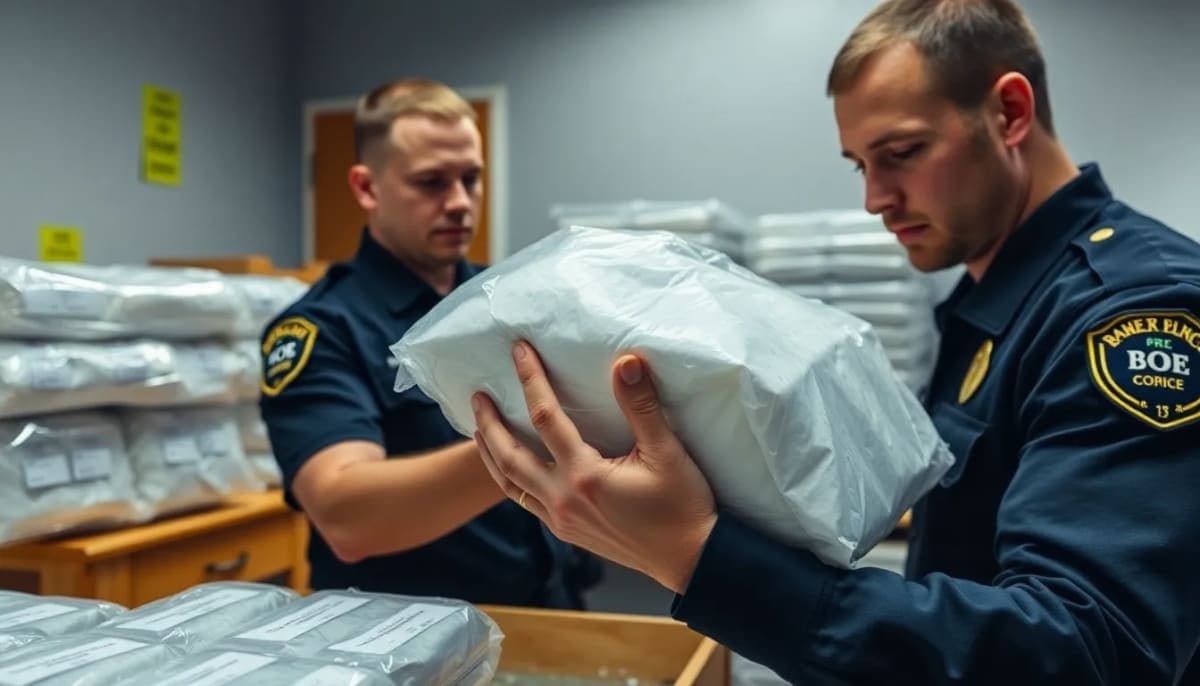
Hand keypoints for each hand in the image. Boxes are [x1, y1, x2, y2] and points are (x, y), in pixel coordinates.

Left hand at [472, 341, 716, 593]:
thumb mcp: (666, 451)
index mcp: (586, 476)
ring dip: (491, 454)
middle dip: (490, 423)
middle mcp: (564, 500)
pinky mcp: (568, 532)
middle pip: (510, 456)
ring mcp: (562, 520)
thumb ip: (641, 405)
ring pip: (511, 484)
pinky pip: (526, 502)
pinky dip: (509, 480)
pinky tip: (511, 468)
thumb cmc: (683, 505)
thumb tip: (626, 362)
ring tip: (478, 430)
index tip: (519, 352)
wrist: (690, 559)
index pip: (546, 417)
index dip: (531, 380)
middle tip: (477, 396)